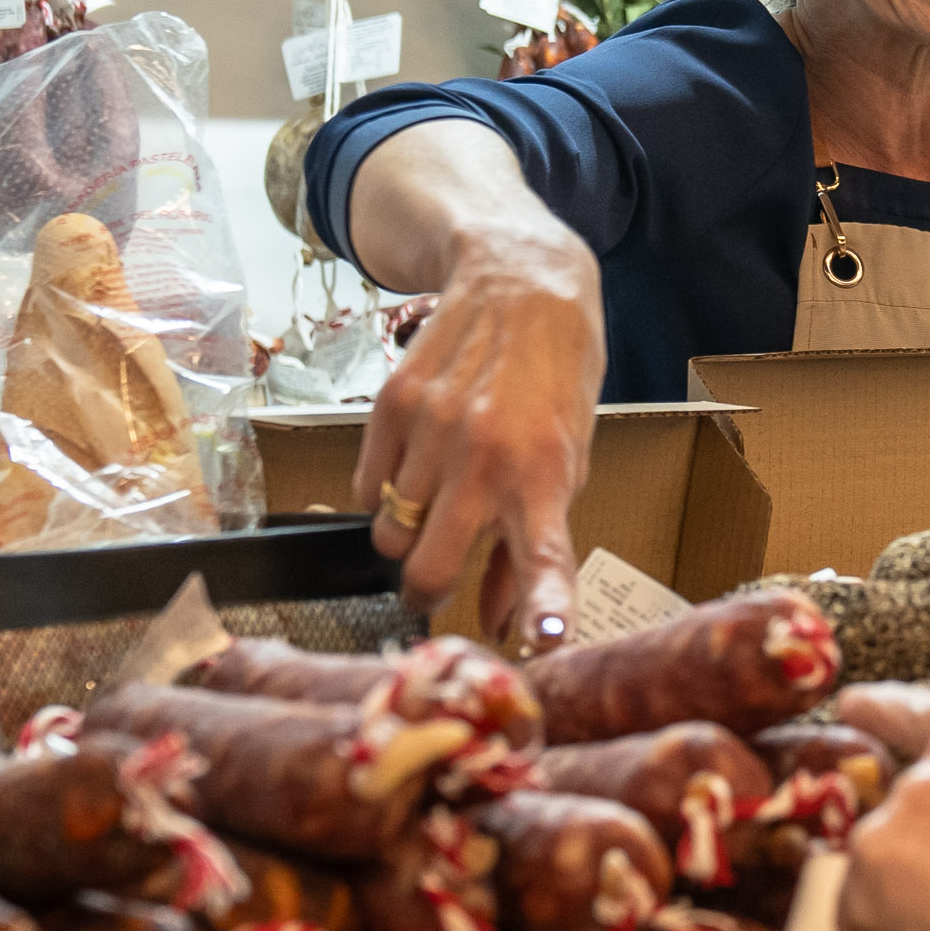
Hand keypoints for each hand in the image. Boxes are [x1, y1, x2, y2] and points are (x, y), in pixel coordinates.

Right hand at [350, 220, 601, 650]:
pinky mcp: (389, 406)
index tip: (542, 644)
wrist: (521, 286)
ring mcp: (431, 430)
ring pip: (388, 532)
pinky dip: (380, 493)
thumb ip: (532, 548)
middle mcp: (485, 456)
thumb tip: (506, 625)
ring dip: (404, 535)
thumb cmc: (554, 385)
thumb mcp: (567, 465)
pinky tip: (413, 464)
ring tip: (432, 501)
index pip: (544, 557)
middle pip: (428, 567)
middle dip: (426, 589)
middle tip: (434, 583)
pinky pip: (362, 489)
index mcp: (544, 476)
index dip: (542, 606)